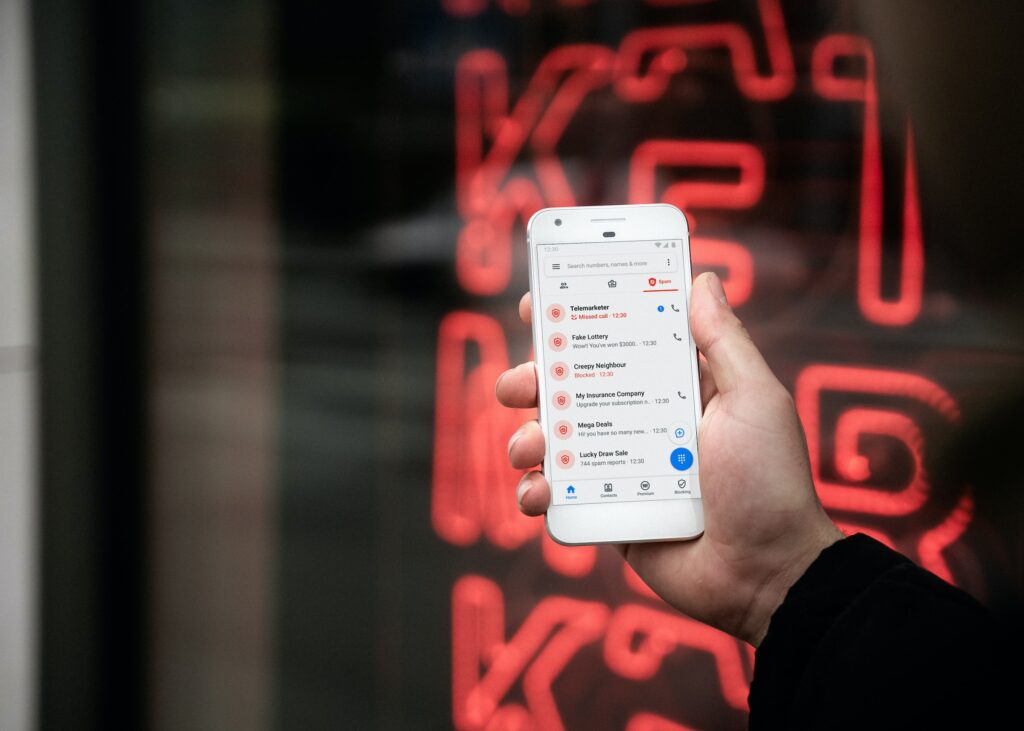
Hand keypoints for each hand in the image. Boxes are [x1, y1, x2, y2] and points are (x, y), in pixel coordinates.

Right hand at [495, 272, 842, 645]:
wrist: (767, 573)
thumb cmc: (770, 482)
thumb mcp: (754, 399)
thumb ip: (724, 341)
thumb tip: (703, 280)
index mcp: (675, 388)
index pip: (619, 340)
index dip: (577, 319)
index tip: (539, 302)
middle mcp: (642, 423)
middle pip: (572, 388)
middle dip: (535, 379)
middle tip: (521, 382)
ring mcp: (620, 469)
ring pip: (555, 442)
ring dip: (527, 437)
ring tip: (531, 445)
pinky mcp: (607, 512)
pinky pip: (558, 497)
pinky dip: (536, 493)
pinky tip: (539, 493)